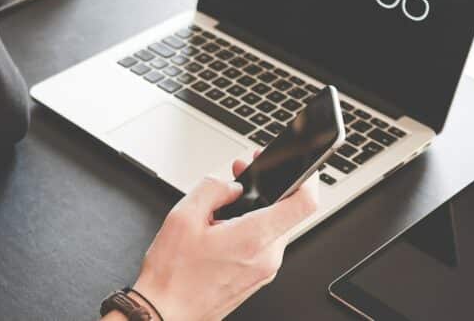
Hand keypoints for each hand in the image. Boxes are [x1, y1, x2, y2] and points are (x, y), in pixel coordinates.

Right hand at [131, 153, 319, 320]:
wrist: (166, 312)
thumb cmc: (172, 275)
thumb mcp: (183, 216)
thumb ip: (213, 189)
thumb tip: (232, 185)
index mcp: (253, 238)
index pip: (303, 203)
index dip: (306, 178)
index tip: (299, 167)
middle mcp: (267, 257)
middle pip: (286, 212)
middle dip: (266, 188)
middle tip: (241, 174)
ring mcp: (264, 271)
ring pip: (274, 228)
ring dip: (256, 210)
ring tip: (224, 206)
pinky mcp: (258, 278)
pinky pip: (264, 245)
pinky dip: (251, 230)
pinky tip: (224, 229)